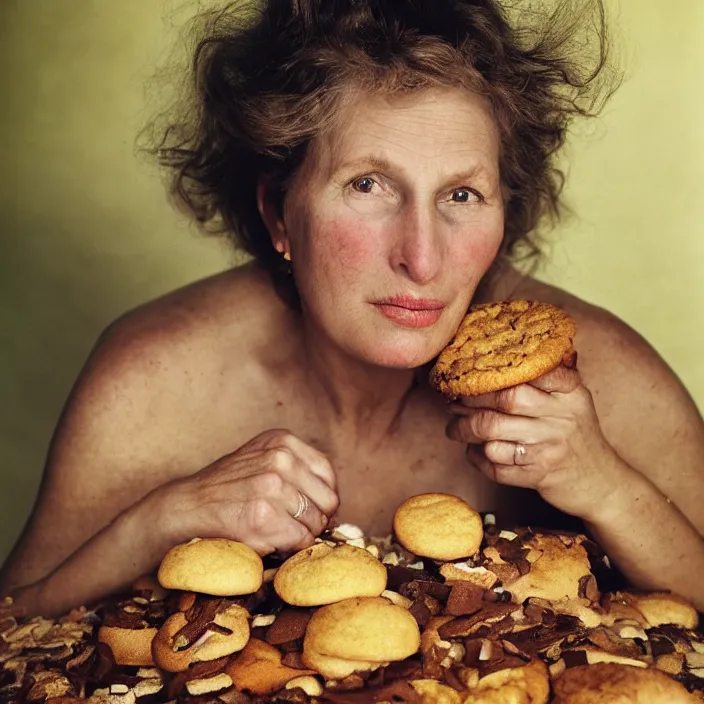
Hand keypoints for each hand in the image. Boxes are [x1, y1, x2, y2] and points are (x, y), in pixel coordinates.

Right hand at [153, 429, 338, 554]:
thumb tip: (335, 503)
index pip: (327, 474)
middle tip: (290, 525)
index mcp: (282, 441)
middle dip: (314, 518)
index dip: (322, 497)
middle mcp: (280, 458)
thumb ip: (296, 469)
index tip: (309, 509)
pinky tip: (267, 540)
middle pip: (327, 501)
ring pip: (315, 523)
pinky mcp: (264, 517)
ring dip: (299, 535)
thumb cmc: (226, 488)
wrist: (185, 507)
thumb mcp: (261, 459)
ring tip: (273, 531)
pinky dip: (288, 548)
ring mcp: (272, 487)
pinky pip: (300, 541)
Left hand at [445, 365, 623, 518]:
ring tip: (455, 428)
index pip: (531, 371)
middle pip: (505, 399)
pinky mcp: (537, 476)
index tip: (470, 371)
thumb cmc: (577, 434)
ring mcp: (549, 448)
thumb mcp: (574, 399)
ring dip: (464, 430)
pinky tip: (474, 451)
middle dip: (470, 399)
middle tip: (453, 401)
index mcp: (570, 392)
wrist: (601, 483)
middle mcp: (562, 417)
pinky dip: (476, 458)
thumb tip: (510, 346)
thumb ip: (550, 374)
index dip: (495, 370)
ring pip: (491, 432)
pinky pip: (494, 465)